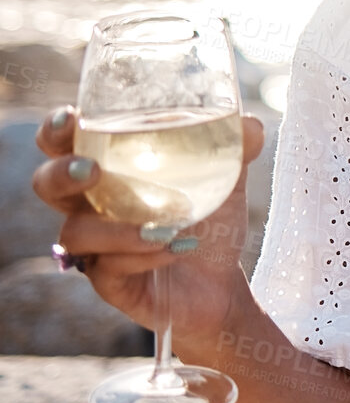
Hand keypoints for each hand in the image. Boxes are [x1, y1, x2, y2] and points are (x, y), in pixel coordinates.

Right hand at [32, 106, 266, 348]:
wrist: (221, 282)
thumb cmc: (211, 219)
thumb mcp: (228, 177)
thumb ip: (237, 144)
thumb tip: (249, 125)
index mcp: (112, 169)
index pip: (64, 142)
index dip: (57, 130)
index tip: (72, 119)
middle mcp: (91, 206)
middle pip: (47, 184)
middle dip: (61, 174)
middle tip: (92, 170)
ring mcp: (95, 246)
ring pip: (76, 232)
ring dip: (119, 227)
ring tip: (165, 226)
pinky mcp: (108, 283)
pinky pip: (108, 268)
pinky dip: (145, 254)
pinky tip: (180, 247)